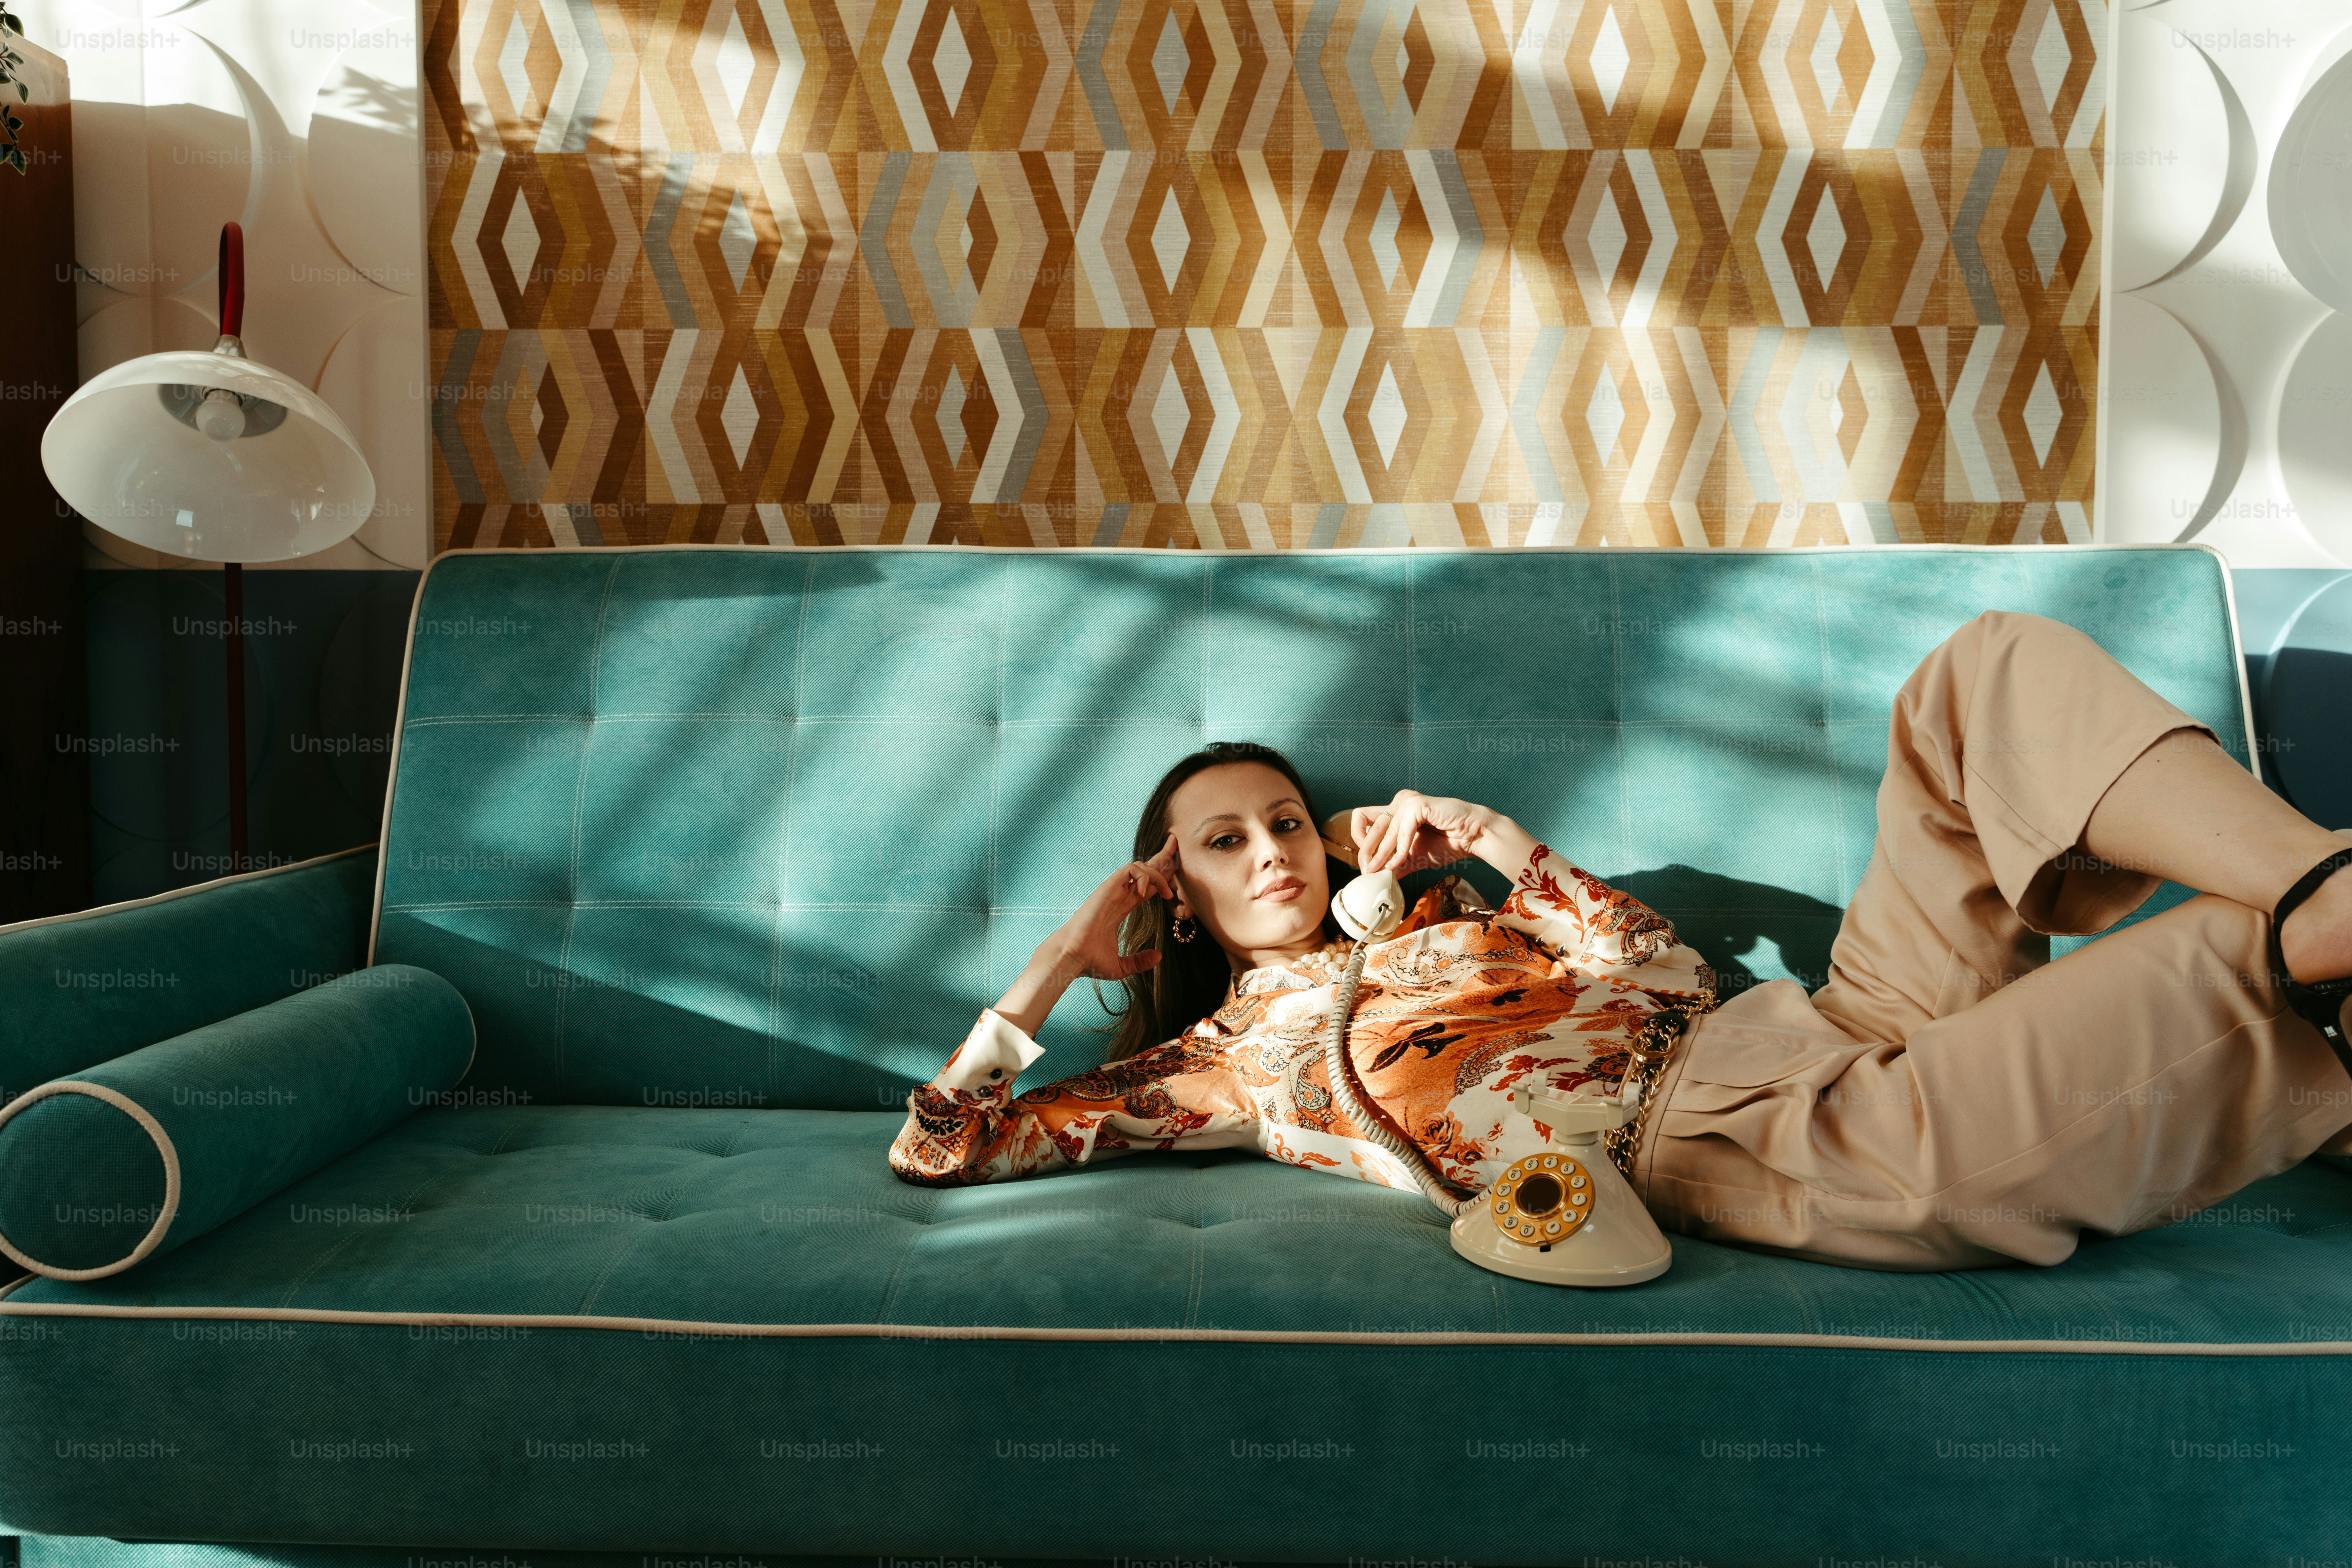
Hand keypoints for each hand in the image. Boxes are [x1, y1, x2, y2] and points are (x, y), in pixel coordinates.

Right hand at [1048, 830, 1183, 984]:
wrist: (1073, 957)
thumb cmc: (1089, 961)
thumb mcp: (1121, 966)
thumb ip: (1140, 961)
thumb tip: (1159, 956)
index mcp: (1121, 908)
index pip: (1144, 886)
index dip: (1161, 877)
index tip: (1175, 873)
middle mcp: (1117, 896)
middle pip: (1144, 870)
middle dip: (1162, 857)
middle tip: (1175, 845)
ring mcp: (1112, 890)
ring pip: (1139, 867)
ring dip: (1157, 874)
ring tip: (1166, 893)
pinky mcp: (1107, 888)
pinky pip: (1130, 870)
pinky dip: (1143, 876)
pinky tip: (1145, 892)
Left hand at [1353, 791, 1496, 876]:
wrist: (1473, 837)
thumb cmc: (1447, 842)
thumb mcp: (1413, 857)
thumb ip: (1395, 863)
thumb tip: (1375, 876)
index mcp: (1395, 811)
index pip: (1362, 818)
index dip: (1359, 840)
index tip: (1366, 861)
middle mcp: (1398, 802)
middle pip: (1368, 826)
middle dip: (1366, 852)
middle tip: (1368, 871)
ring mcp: (1407, 801)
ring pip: (1383, 829)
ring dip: (1381, 854)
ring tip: (1381, 871)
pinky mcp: (1417, 804)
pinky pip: (1401, 831)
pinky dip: (1400, 850)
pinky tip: (1400, 862)